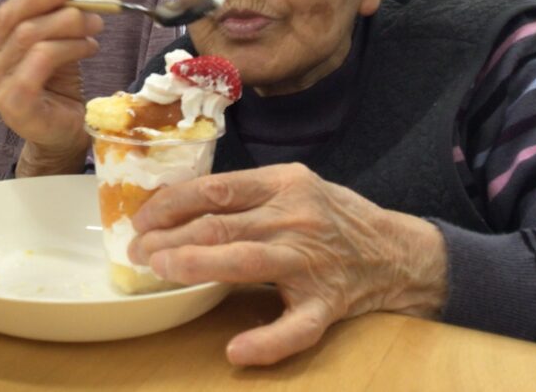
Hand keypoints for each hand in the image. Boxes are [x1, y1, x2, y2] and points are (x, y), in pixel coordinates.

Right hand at [0, 0, 103, 174]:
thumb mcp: (55, 50)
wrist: (63, 136)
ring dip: (69, 27)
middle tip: (92, 13)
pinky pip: (40, 61)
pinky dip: (68, 48)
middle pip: (19, 22)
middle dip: (59, 10)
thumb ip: (51, 24)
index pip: (8, 11)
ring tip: (94, 31)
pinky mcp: (14, 103)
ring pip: (31, 38)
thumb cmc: (58, 92)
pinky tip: (88, 49)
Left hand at [128, 164, 447, 365]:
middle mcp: (296, 217)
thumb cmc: (333, 216)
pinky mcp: (328, 303)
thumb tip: (179, 205)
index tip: (142, 219)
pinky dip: (266, 342)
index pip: (216, 189)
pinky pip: (296, 327)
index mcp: (284, 183)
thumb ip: (247, 194)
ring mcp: (312, 261)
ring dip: (197, 266)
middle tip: (137, 251)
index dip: (172, 203)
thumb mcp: (293, 187)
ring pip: (246, 263)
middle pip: (221, 225)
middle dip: (170, 238)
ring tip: (161, 272)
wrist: (399, 252)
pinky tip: (236, 351)